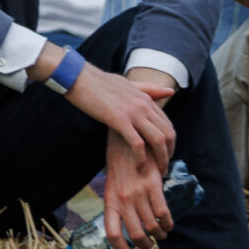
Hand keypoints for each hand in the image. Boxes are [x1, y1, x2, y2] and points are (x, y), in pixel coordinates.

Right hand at [67, 58, 175, 204]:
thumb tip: (170, 91)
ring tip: (157, 171)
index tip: (164, 154)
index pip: (168, 124)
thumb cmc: (98, 81)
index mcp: (146, 99)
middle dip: (169, 153)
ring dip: (161, 159)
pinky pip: (138, 144)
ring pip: (158, 140)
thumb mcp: (128, 83)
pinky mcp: (119, 120)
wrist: (78, 77)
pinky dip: (141, 159)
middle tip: (163, 166)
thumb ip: (149, 89)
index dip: (170, 142)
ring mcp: (133, 113)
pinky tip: (139, 167)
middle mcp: (144, 106)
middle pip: (168, 134)